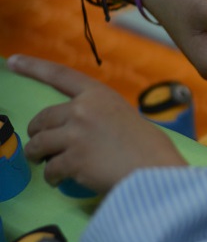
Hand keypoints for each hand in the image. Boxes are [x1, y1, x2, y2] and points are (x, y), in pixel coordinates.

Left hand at [7, 54, 186, 192]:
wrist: (157, 170)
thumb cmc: (150, 148)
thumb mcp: (125, 117)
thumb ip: (101, 116)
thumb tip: (81, 131)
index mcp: (100, 95)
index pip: (60, 75)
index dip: (34, 67)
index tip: (13, 61)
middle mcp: (83, 110)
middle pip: (43, 118)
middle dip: (37, 132)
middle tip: (40, 144)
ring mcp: (76, 135)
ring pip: (39, 144)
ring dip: (37, 155)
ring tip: (43, 163)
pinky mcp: (73, 160)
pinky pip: (51, 169)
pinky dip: (53, 177)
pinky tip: (61, 180)